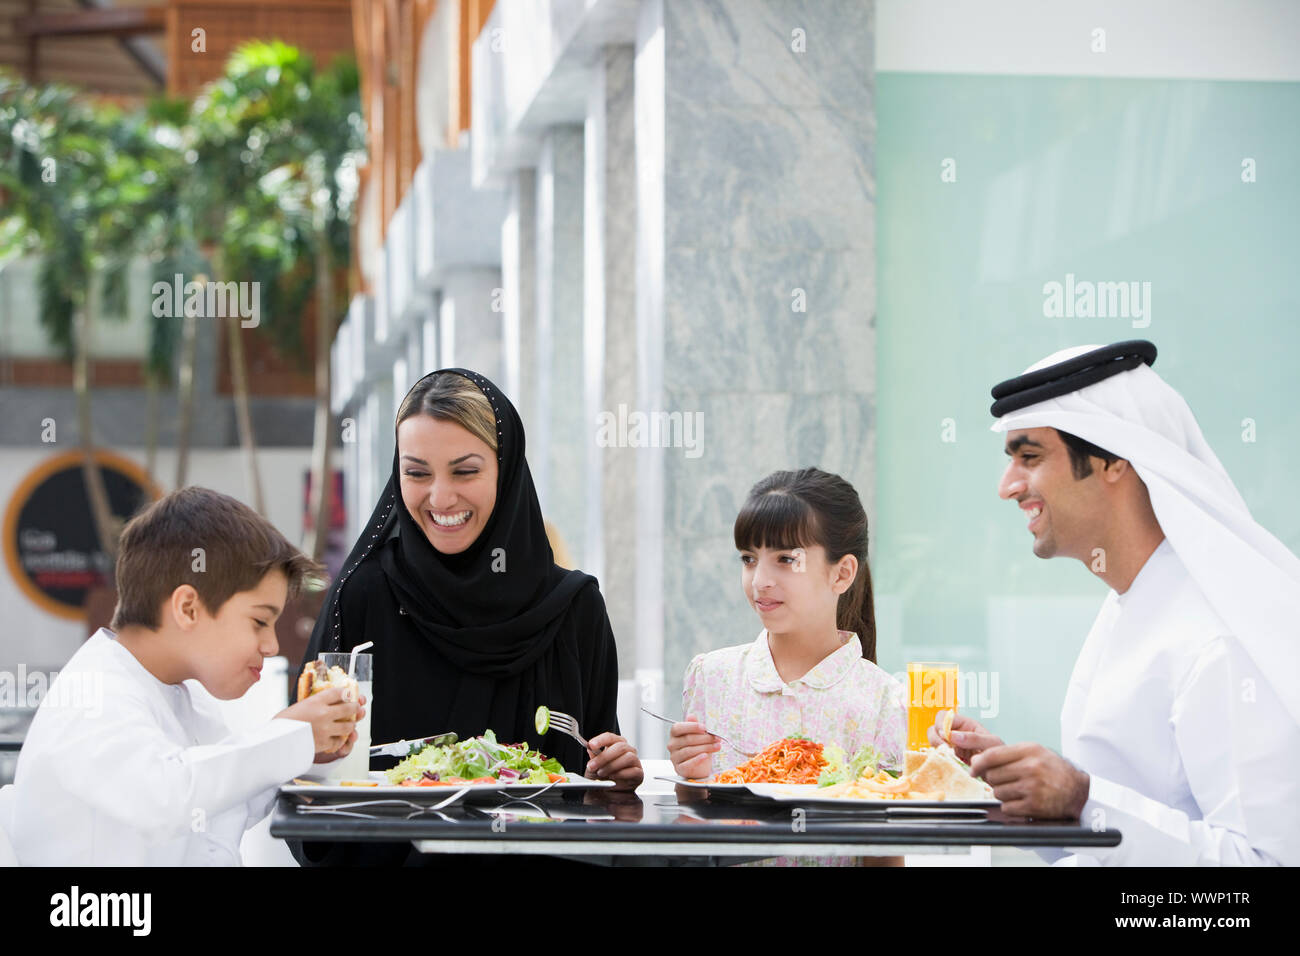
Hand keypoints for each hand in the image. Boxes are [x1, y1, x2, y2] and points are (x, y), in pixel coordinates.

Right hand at [277, 689, 363, 761]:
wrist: (274, 742)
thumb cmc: (283, 724)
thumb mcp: (298, 706)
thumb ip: (315, 704)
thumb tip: (329, 703)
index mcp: (315, 701)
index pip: (339, 692)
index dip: (347, 692)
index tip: (349, 694)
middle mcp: (323, 713)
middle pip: (350, 707)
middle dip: (355, 708)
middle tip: (357, 708)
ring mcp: (325, 728)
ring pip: (349, 726)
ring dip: (350, 725)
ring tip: (349, 724)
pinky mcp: (324, 743)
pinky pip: (339, 741)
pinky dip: (339, 740)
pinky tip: (336, 737)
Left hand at [585, 731, 642, 790]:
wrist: (609, 792)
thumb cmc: (603, 777)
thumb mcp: (594, 767)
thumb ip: (593, 758)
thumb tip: (590, 750)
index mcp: (616, 744)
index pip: (610, 737)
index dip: (601, 740)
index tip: (591, 745)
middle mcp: (628, 750)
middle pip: (620, 747)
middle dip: (604, 757)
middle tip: (592, 766)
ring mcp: (635, 761)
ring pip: (628, 757)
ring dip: (612, 766)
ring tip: (602, 773)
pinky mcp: (639, 774)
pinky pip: (633, 771)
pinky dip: (621, 774)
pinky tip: (612, 777)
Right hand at [667, 715, 719, 779]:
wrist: (699, 768)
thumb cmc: (698, 748)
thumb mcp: (698, 736)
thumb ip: (695, 726)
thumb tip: (691, 716)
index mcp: (675, 734)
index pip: (678, 728)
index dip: (691, 727)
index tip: (705, 728)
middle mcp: (672, 745)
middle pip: (687, 739)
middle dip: (704, 738)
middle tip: (717, 738)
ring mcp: (674, 757)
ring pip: (689, 751)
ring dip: (705, 748)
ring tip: (717, 746)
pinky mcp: (679, 768)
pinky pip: (688, 764)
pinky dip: (697, 759)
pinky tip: (705, 756)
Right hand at [928, 710, 1003, 762]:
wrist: (1001, 773)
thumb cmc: (999, 755)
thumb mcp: (991, 744)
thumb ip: (973, 738)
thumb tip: (952, 735)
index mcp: (965, 724)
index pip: (943, 716)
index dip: (941, 725)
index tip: (946, 737)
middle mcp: (955, 733)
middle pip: (934, 728)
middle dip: (936, 738)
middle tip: (946, 749)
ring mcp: (952, 746)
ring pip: (933, 741)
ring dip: (937, 748)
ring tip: (949, 757)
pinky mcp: (950, 758)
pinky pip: (938, 754)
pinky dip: (939, 757)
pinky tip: (949, 763)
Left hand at [971, 742, 1089, 818]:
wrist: (1078, 791)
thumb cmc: (1054, 770)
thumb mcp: (1034, 752)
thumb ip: (1007, 753)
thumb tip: (977, 760)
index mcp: (1029, 751)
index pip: (992, 755)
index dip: (978, 763)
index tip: (973, 768)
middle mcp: (1030, 768)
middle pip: (992, 775)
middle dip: (992, 779)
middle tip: (1004, 780)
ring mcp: (1032, 788)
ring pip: (997, 792)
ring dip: (1002, 793)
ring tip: (1017, 790)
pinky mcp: (1033, 806)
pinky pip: (1006, 807)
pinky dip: (1010, 806)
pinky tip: (1022, 800)